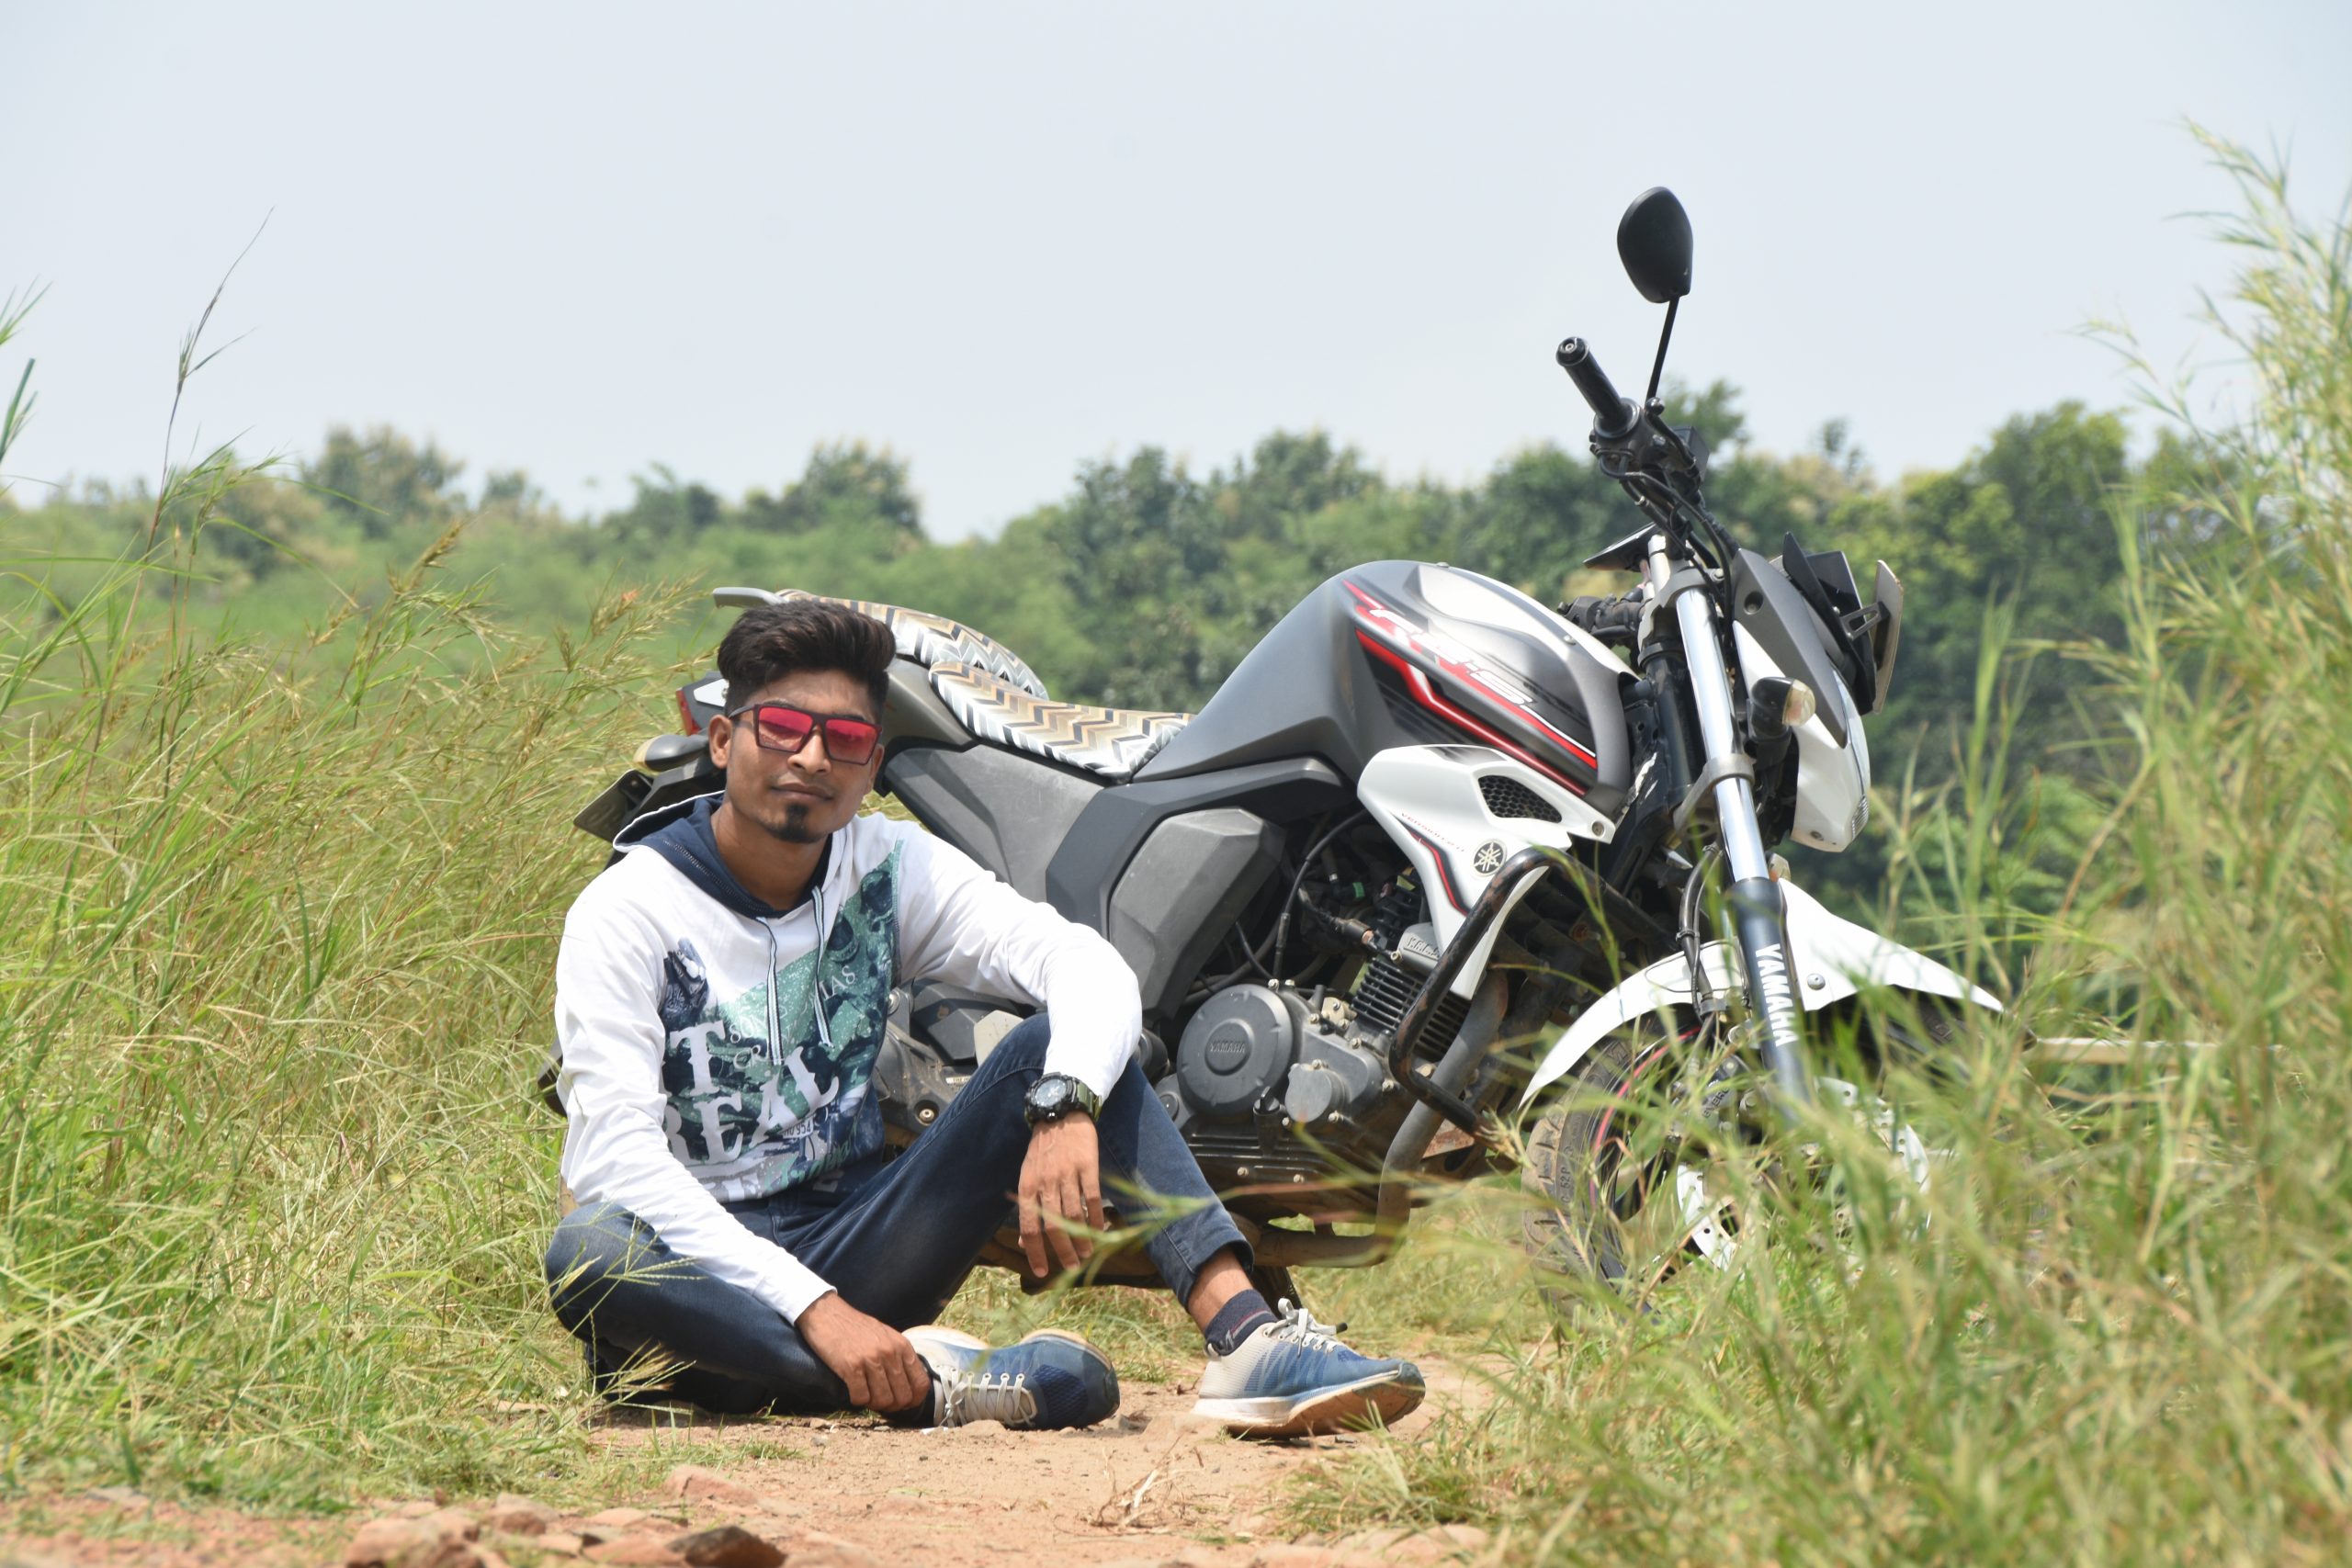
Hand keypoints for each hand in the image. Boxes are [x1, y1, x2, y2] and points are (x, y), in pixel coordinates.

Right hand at [795, 1293, 928, 1412]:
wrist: (827, 1313)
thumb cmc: (856, 1327)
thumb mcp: (886, 1336)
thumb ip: (899, 1357)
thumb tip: (909, 1386)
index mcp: (902, 1346)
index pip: (921, 1384)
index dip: (914, 1400)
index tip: (904, 1404)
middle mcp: (890, 1353)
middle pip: (903, 1397)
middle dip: (893, 1406)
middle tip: (881, 1402)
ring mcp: (871, 1360)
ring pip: (883, 1401)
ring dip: (874, 1405)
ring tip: (866, 1396)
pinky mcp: (851, 1367)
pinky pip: (861, 1398)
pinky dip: (857, 1400)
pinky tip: (853, 1392)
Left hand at [1018, 1113, 1103, 1278]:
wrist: (1061, 1112)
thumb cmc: (1042, 1149)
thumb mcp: (1028, 1176)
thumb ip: (1029, 1208)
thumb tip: (1024, 1242)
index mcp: (1028, 1187)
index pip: (1029, 1227)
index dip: (1035, 1252)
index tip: (1041, 1273)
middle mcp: (1046, 1182)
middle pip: (1054, 1226)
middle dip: (1062, 1251)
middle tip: (1071, 1268)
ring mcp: (1067, 1174)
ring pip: (1075, 1215)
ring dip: (1082, 1239)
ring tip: (1088, 1254)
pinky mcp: (1088, 1166)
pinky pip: (1093, 1198)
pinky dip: (1097, 1218)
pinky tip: (1101, 1230)